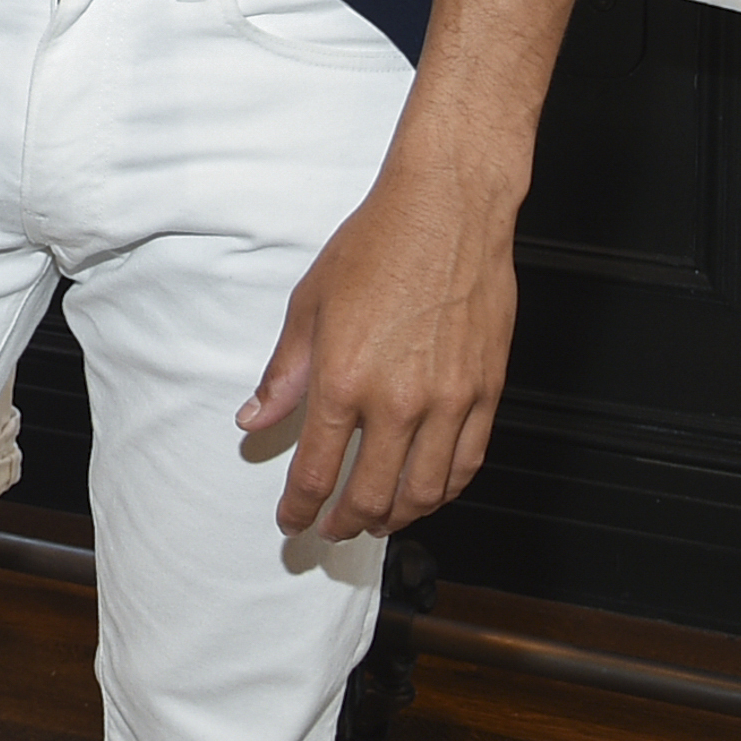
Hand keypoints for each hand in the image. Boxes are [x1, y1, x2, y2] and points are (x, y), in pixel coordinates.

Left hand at [240, 142, 520, 537]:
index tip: (292, 521)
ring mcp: (448, 401)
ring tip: (376, 519)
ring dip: (396, 517)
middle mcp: (398, 401)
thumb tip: (254, 418)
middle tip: (331, 529)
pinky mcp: (486, 393)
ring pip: (424, 492)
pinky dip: (443, 491)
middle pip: (371, 494)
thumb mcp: (309, 304)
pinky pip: (466, 464)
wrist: (446, 211)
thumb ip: (284, 373)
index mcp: (343, 378)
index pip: (316, 469)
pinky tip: (426, 492)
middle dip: (345, 522)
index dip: (301, 506)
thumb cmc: (375, 246)